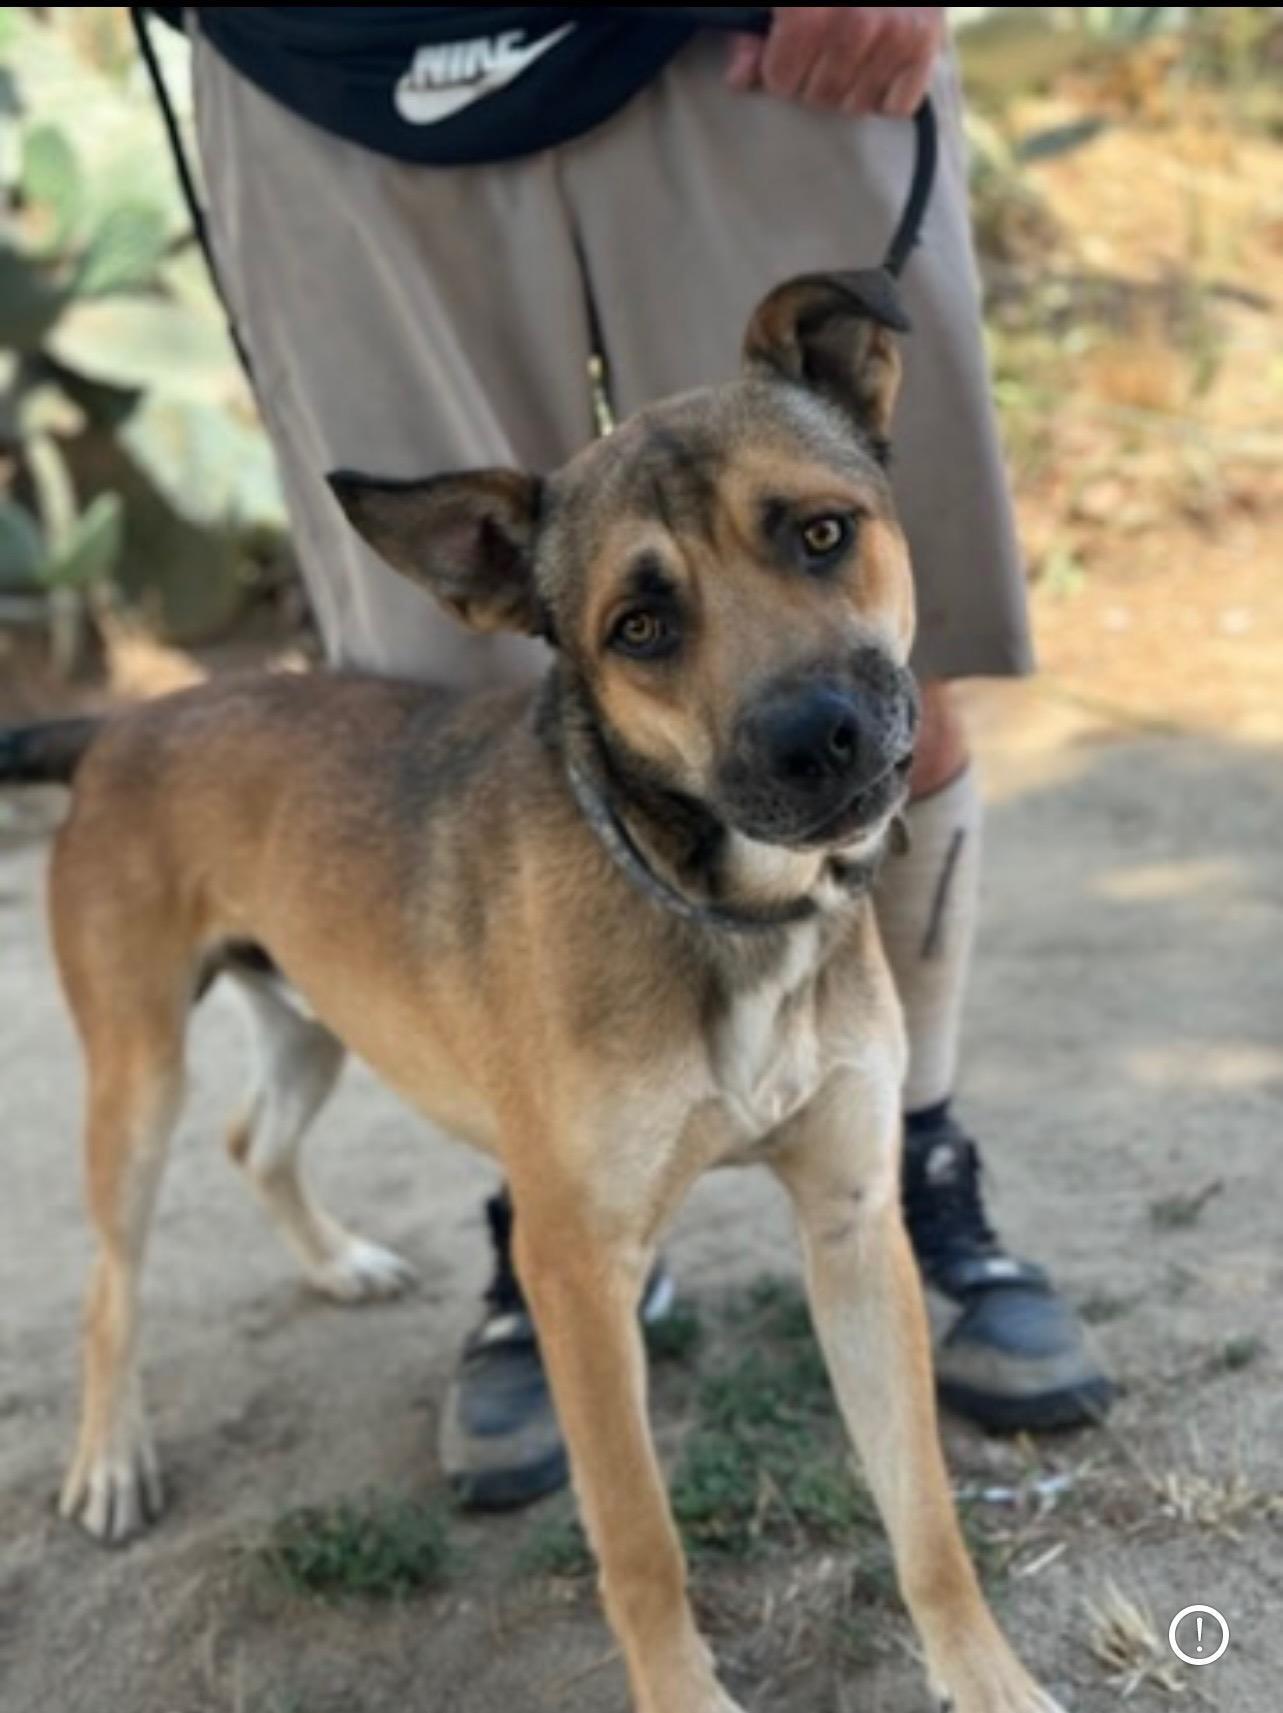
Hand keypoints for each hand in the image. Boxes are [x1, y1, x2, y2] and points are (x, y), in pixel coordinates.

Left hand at [726, 7, 945, 117]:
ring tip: (854, 54)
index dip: (779, 70)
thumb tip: (739, 78)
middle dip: (814, 79)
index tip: (787, 49)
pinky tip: (882, 63)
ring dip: (850, 88)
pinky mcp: (925, 42)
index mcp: (808, 10)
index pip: (782, 80)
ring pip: (855, 105)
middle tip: (825, 50)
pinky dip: (888, 93)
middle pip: (818, 97)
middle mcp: (855, 20)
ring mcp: (895, 32)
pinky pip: (896, 106)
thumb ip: (753, 31)